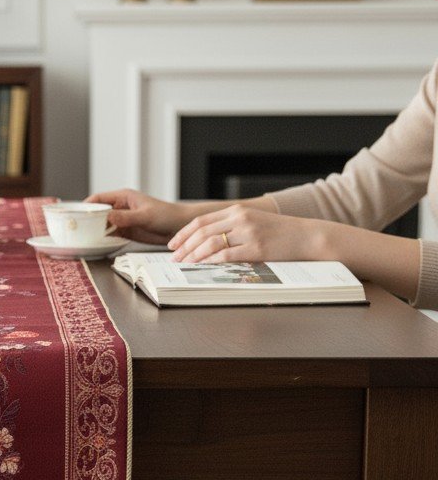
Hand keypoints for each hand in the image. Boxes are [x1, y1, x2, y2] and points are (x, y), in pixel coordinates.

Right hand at [85, 188, 195, 244]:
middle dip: (87, 220)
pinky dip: (103, 240)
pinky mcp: (125, 232)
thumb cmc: (166, 215)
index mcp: (123, 197)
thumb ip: (126, 217)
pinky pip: (110, 235)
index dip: (86, 205)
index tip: (76, 214)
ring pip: (102, 225)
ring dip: (94, 231)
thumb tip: (107, 217)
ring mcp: (122, 220)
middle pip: (97, 212)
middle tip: (77, 230)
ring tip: (83, 239)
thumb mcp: (144, 215)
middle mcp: (120, 208)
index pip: (99, 199)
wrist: (179, 227)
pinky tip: (98, 245)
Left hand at [168, 204, 322, 263]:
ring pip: (211, 244)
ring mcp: (249, 233)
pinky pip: (226, 256)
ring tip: (184, 265)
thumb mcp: (253, 222)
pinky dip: (210, 262)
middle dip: (184, 247)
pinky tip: (201, 268)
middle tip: (174, 259)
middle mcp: (241, 219)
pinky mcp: (257, 248)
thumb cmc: (279, 233)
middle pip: (202, 232)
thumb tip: (206, 241)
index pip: (201, 221)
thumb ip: (231, 227)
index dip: (183, 234)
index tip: (172, 245)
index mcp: (237, 211)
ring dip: (193, 256)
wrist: (307, 236)